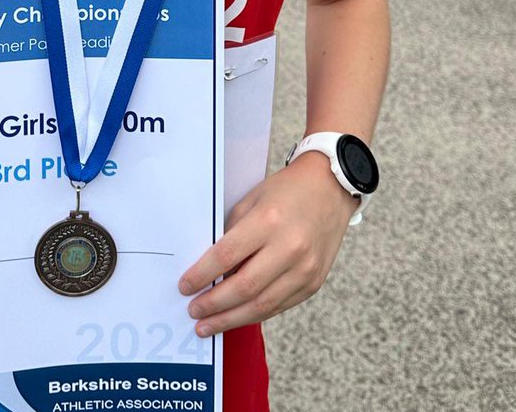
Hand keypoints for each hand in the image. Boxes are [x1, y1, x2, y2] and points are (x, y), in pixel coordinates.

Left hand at [178, 151, 358, 334]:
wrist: (331, 189)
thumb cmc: (286, 191)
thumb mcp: (252, 200)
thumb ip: (233, 234)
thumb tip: (211, 268)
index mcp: (268, 221)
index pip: (227, 255)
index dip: (202, 275)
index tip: (184, 286)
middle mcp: (289, 248)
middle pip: (244, 287)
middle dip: (214, 304)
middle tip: (193, 311)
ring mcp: (304, 269)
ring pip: (262, 306)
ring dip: (231, 319)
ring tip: (208, 325)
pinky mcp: (313, 283)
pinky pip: (279, 306)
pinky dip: (255, 314)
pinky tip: (237, 316)